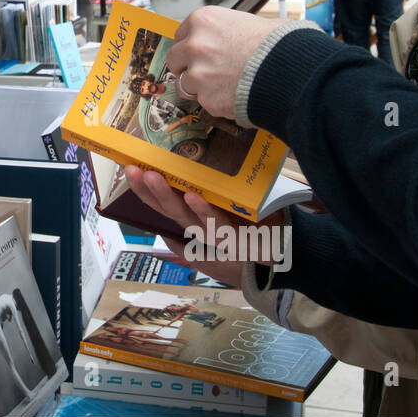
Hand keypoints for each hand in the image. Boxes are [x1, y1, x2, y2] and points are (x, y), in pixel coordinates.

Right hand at [127, 166, 280, 285]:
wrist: (289, 251)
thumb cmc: (259, 227)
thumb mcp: (233, 206)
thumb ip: (214, 191)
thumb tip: (194, 164)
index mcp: (196, 220)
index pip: (163, 205)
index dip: (144, 191)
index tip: (128, 168)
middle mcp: (200, 229)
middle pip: (168, 210)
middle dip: (148, 191)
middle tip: (132, 170)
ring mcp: (216, 237)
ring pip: (185, 218)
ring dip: (167, 197)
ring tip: (152, 177)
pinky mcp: (236, 241)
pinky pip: (216, 225)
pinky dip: (203, 211)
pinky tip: (192, 196)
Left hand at [166, 7, 288, 120]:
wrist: (291, 70)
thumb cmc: (280, 44)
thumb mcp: (255, 21)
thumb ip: (234, 27)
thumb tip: (238, 31)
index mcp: (204, 21)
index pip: (181, 34)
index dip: (191, 45)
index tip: (198, 52)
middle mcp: (195, 45)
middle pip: (174, 58)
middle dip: (186, 66)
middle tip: (204, 70)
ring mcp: (198, 74)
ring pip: (184, 84)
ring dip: (198, 87)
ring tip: (222, 85)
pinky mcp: (207, 99)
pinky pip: (204, 103)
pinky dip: (216, 102)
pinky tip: (233, 95)